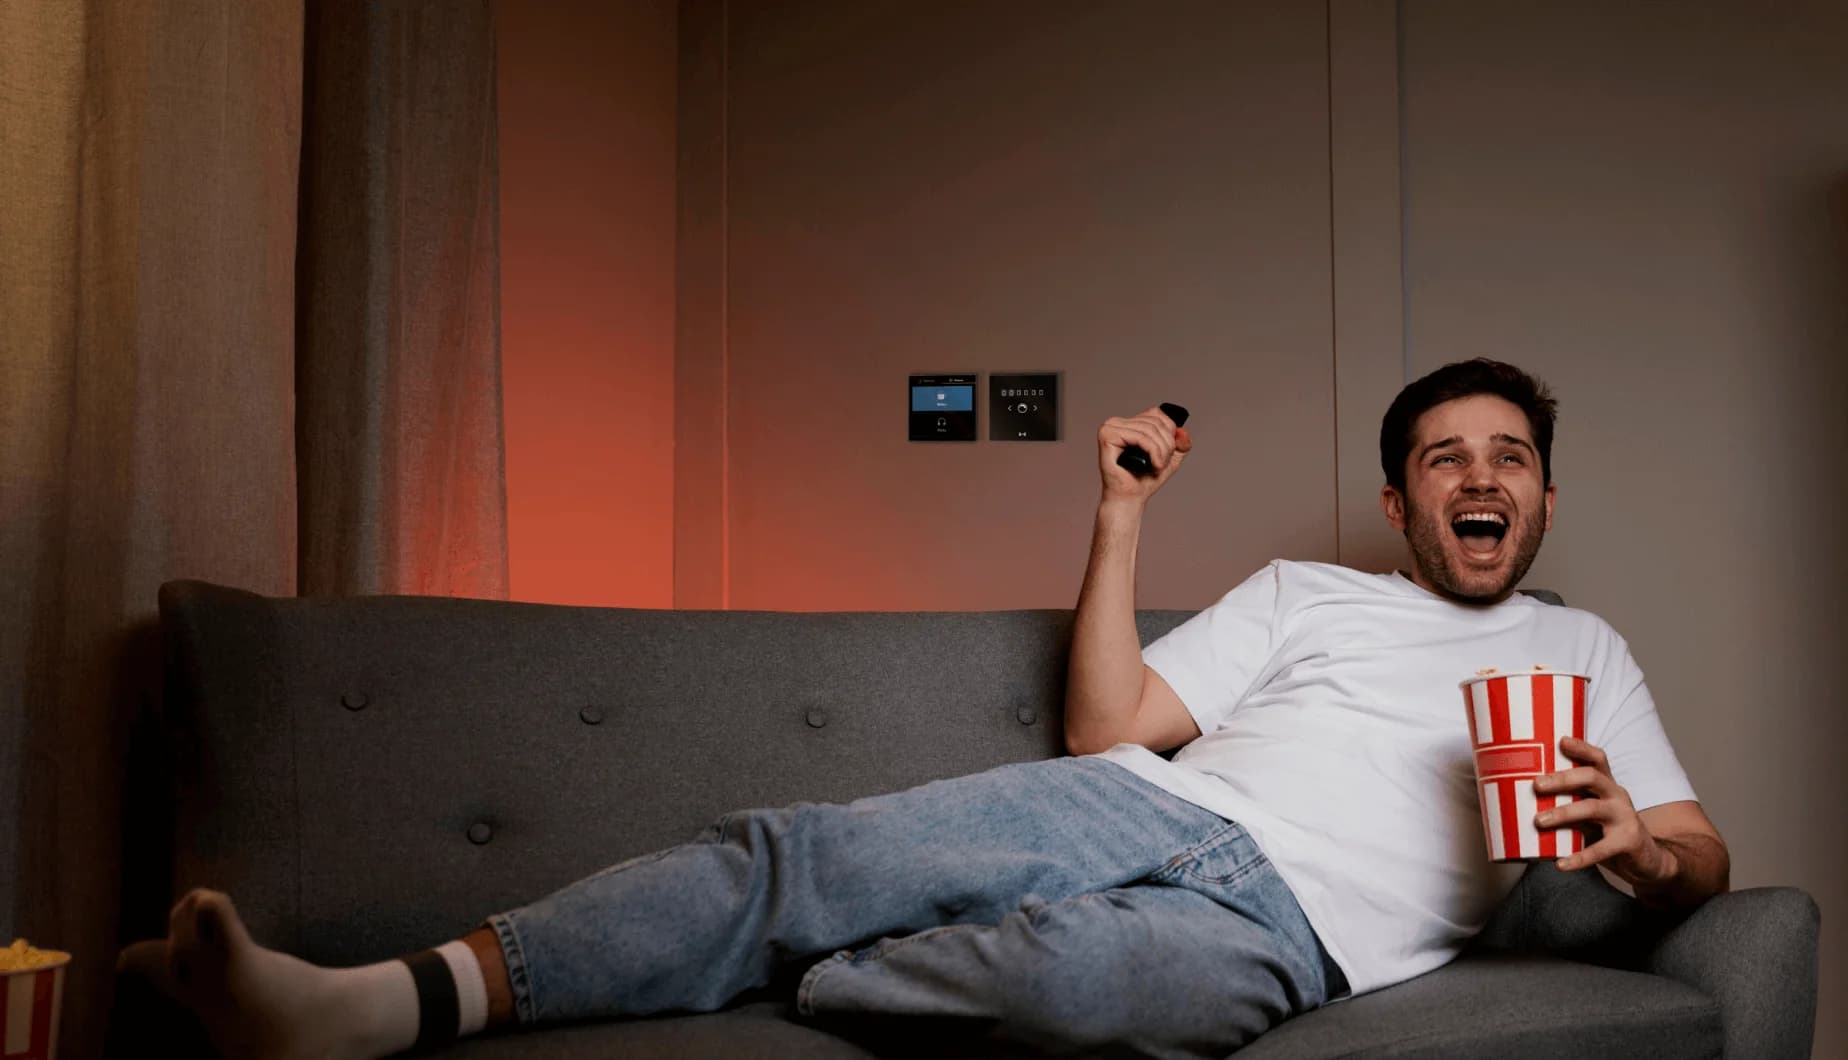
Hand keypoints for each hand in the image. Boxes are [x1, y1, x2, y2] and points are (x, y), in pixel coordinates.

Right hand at [1098, 406, 1191, 501]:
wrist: (1129, 499)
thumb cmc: (1143, 480)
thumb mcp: (1170, 459)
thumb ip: (1181, 443)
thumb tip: (1182, 431)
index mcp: (1129, 424)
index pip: (1156, 414)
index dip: (1169, 432)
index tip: (1167, 453)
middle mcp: (1117, 422)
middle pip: (1155, 422)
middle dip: (1167, 444)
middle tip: (1163, 463)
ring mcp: (1110, 428)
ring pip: (1149, 429)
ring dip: (1161, 450)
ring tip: (1159, 466)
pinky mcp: (1107, 436)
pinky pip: (1139, 436)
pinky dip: (1152, 451)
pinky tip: (1154, 464)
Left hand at [1532, 735, 1678, 887]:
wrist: (1647, 859)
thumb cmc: (1608, 830)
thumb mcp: (1591, 811)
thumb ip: (1568, 802)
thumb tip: (1522, 798)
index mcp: (1607, 785)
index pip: (1597, 759)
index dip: (1581, 748)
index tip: (1560, 740)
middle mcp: (1617, 796)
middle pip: (1591, 777)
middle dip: (1562, 779)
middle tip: (1536, 785)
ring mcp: (1625, 818)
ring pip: (1593, 809)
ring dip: (1564, 813)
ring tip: (1539, 821)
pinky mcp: (1628, 842)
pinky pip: (1600, 850)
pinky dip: (1579, 858)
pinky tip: (1560, 864)